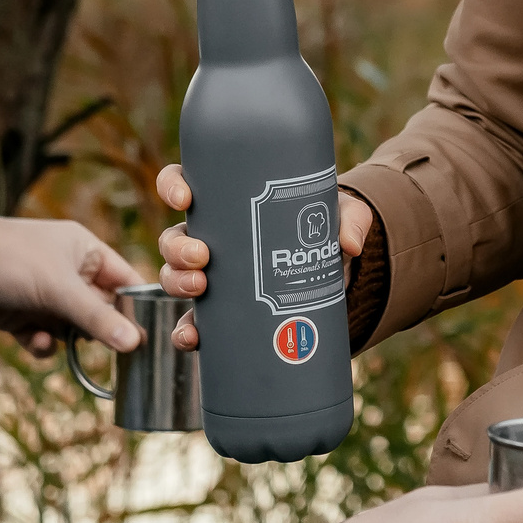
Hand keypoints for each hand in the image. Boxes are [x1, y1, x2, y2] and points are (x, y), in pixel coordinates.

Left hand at [0, 215, 143, 356]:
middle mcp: (69, 270)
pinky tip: (31, 340)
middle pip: (100, 309)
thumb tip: (135, 343)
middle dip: (97, 330)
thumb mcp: (59, 289)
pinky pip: (45, 336)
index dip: (137, 307)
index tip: (146, 336)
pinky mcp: (22, 313)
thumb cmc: (11, 260)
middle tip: (103, 348)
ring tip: (52, 336)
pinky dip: (40, 343)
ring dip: (65, 339)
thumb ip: (97, 318)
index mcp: (85, 251)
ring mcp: (45, 293)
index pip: (125, 280)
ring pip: (71, 327)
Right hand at [155, 165, 374, 349]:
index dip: (173, 186)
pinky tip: (193, 338)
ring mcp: (214, 277)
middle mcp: (211, 238)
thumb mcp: (339, 214)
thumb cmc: (323, 228)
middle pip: (173, 238)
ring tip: (200, 287)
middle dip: (178, 247)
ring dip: (177, 282)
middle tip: (202, 256)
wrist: (333, 274)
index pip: (185, 184)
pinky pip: (193, 324)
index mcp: (228, 202)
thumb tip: (348, 244)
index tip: (184, 197)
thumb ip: (350, 219)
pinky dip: (185, 333)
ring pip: (174, 277)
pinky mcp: (224, 313)